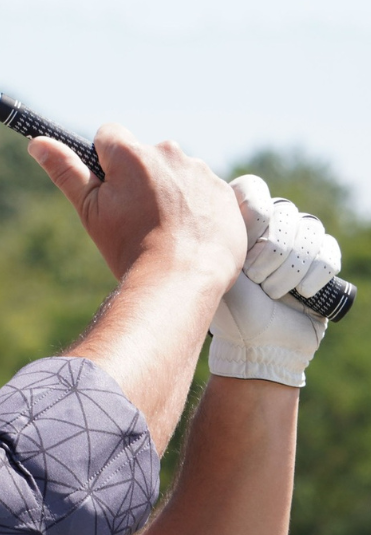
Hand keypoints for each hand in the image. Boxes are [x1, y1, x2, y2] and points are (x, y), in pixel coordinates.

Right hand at [29, 125, 245, 287]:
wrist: (182, 279)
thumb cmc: (129, 246)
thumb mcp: (89, 211)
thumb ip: (65, 171)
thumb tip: (36, 143)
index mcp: (132, 154)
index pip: (110, 135)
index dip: (104, 162)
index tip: (109, 189)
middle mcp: (170, 153)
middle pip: (145, 155)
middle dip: (139, 178)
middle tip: (135, 218)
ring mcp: (202, 172)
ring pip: (177, 173)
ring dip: (169, 191)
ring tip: (164, 230)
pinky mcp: (226, 193)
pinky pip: (205, 191)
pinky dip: (196, 208)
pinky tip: (188, 234)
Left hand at [209, 176, 337, 386]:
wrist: (257, 346)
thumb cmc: (229, 311)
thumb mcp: (215, 270)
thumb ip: (218, 236)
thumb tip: (207, 203)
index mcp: (238, 222)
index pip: (251, 188)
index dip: (252, 216)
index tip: (241, 249)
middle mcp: (268, 226)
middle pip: (283, 212)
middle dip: (269, 254)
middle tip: (254, 280)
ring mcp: (297, 242)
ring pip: (309, 230)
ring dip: (288, 269)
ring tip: (272, 293)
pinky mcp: (321, 260)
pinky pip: (328, 251)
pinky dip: (313, 277)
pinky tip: (299, 295)